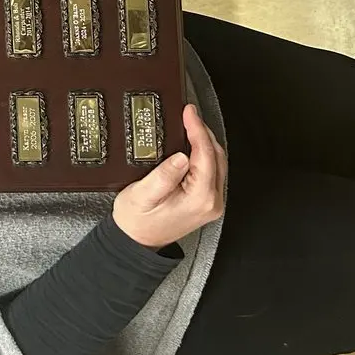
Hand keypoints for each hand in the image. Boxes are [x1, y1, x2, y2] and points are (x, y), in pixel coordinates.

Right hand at [112, 104, 225, 249]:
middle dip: (203, 132)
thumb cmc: (137, 220)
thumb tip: (181, 157)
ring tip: (190, 124)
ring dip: (205, 141)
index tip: (189, 112)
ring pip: (218, 162)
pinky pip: (213, 170)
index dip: (197, 130)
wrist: (137, 241)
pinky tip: (193, 144)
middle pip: (216, 157)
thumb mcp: (142, 195)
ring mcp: (212, 203)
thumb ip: (163, 177)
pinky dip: (204, 153)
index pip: (205, 155)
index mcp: (199, 199)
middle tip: (188, 114)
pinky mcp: (207, 201)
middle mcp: (212, 201)